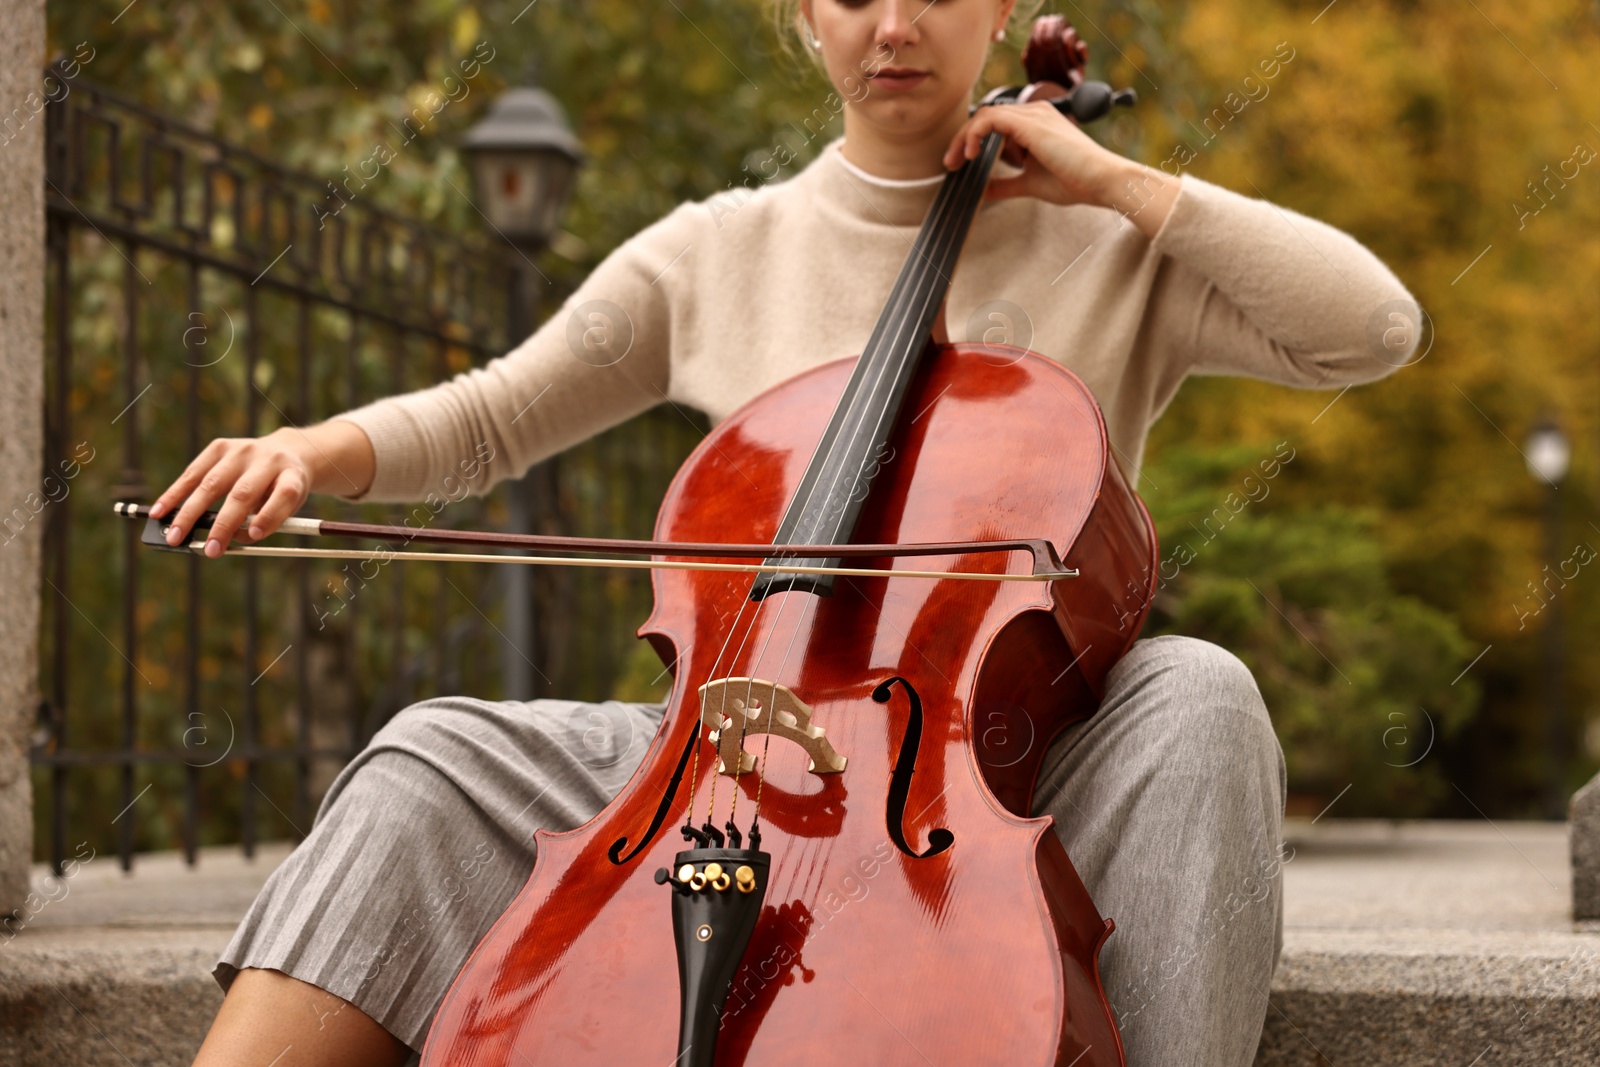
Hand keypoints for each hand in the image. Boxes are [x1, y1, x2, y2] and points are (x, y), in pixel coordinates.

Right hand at [149, 422, 373, 557]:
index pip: (283, 495)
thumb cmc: (283, 488)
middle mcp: (268, 460)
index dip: (269, 516)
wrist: (287, 451)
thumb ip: (265, 523)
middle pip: (243, 493)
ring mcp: (242, 450)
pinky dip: (175, 494)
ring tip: (175, 535)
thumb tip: (229, 538)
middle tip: (209, 550)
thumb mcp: (288, 507)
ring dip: (190, 512)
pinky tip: (161, 510)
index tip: (253, 536)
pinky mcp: (221, 446)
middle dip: (223, 525)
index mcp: (292, 476)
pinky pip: (193, 472)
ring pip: (211, 483)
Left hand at [941, 100, 1178, 237]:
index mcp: (1036, 124)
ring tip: (957, 160)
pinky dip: (975, 134)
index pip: (994, 122)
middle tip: (950, 164)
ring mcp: (1033, 115)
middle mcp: (1034, 114)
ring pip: (985, 114)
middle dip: (962, 139)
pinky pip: (991, 118)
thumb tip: (983, 191)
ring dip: (964, 137)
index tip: (960, 163)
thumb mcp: (1030, 184)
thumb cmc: (1075, 182)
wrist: (1101, 181)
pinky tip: (972, 153)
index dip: (972, 140)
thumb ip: (1006, 184)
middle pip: (985, 115)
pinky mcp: (1030, 123)